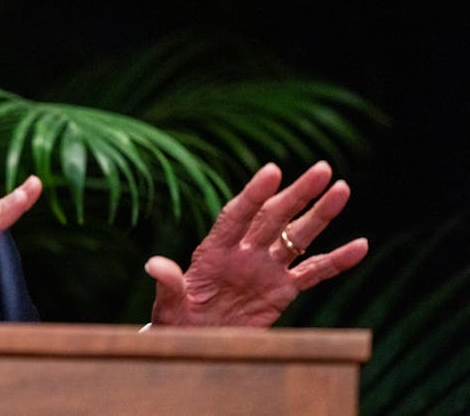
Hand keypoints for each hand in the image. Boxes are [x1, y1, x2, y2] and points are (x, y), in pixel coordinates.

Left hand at [145, 162, 367, 326]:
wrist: (194, 344)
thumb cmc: (176, 321)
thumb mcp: (168, 305)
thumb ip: (168, 284)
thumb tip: (153, 264)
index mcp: (213, 250)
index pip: (236, 215)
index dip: (253, 194)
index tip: (271, 172)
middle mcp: (243, 253)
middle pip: (273, 217)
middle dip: (297, 194)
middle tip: (322, 169)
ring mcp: (265, 269)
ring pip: (297, 236)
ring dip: (320, 215)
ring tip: (342, 189)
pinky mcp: (282, 290)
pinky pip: (313, 272)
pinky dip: (336, 261)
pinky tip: (360, 245)